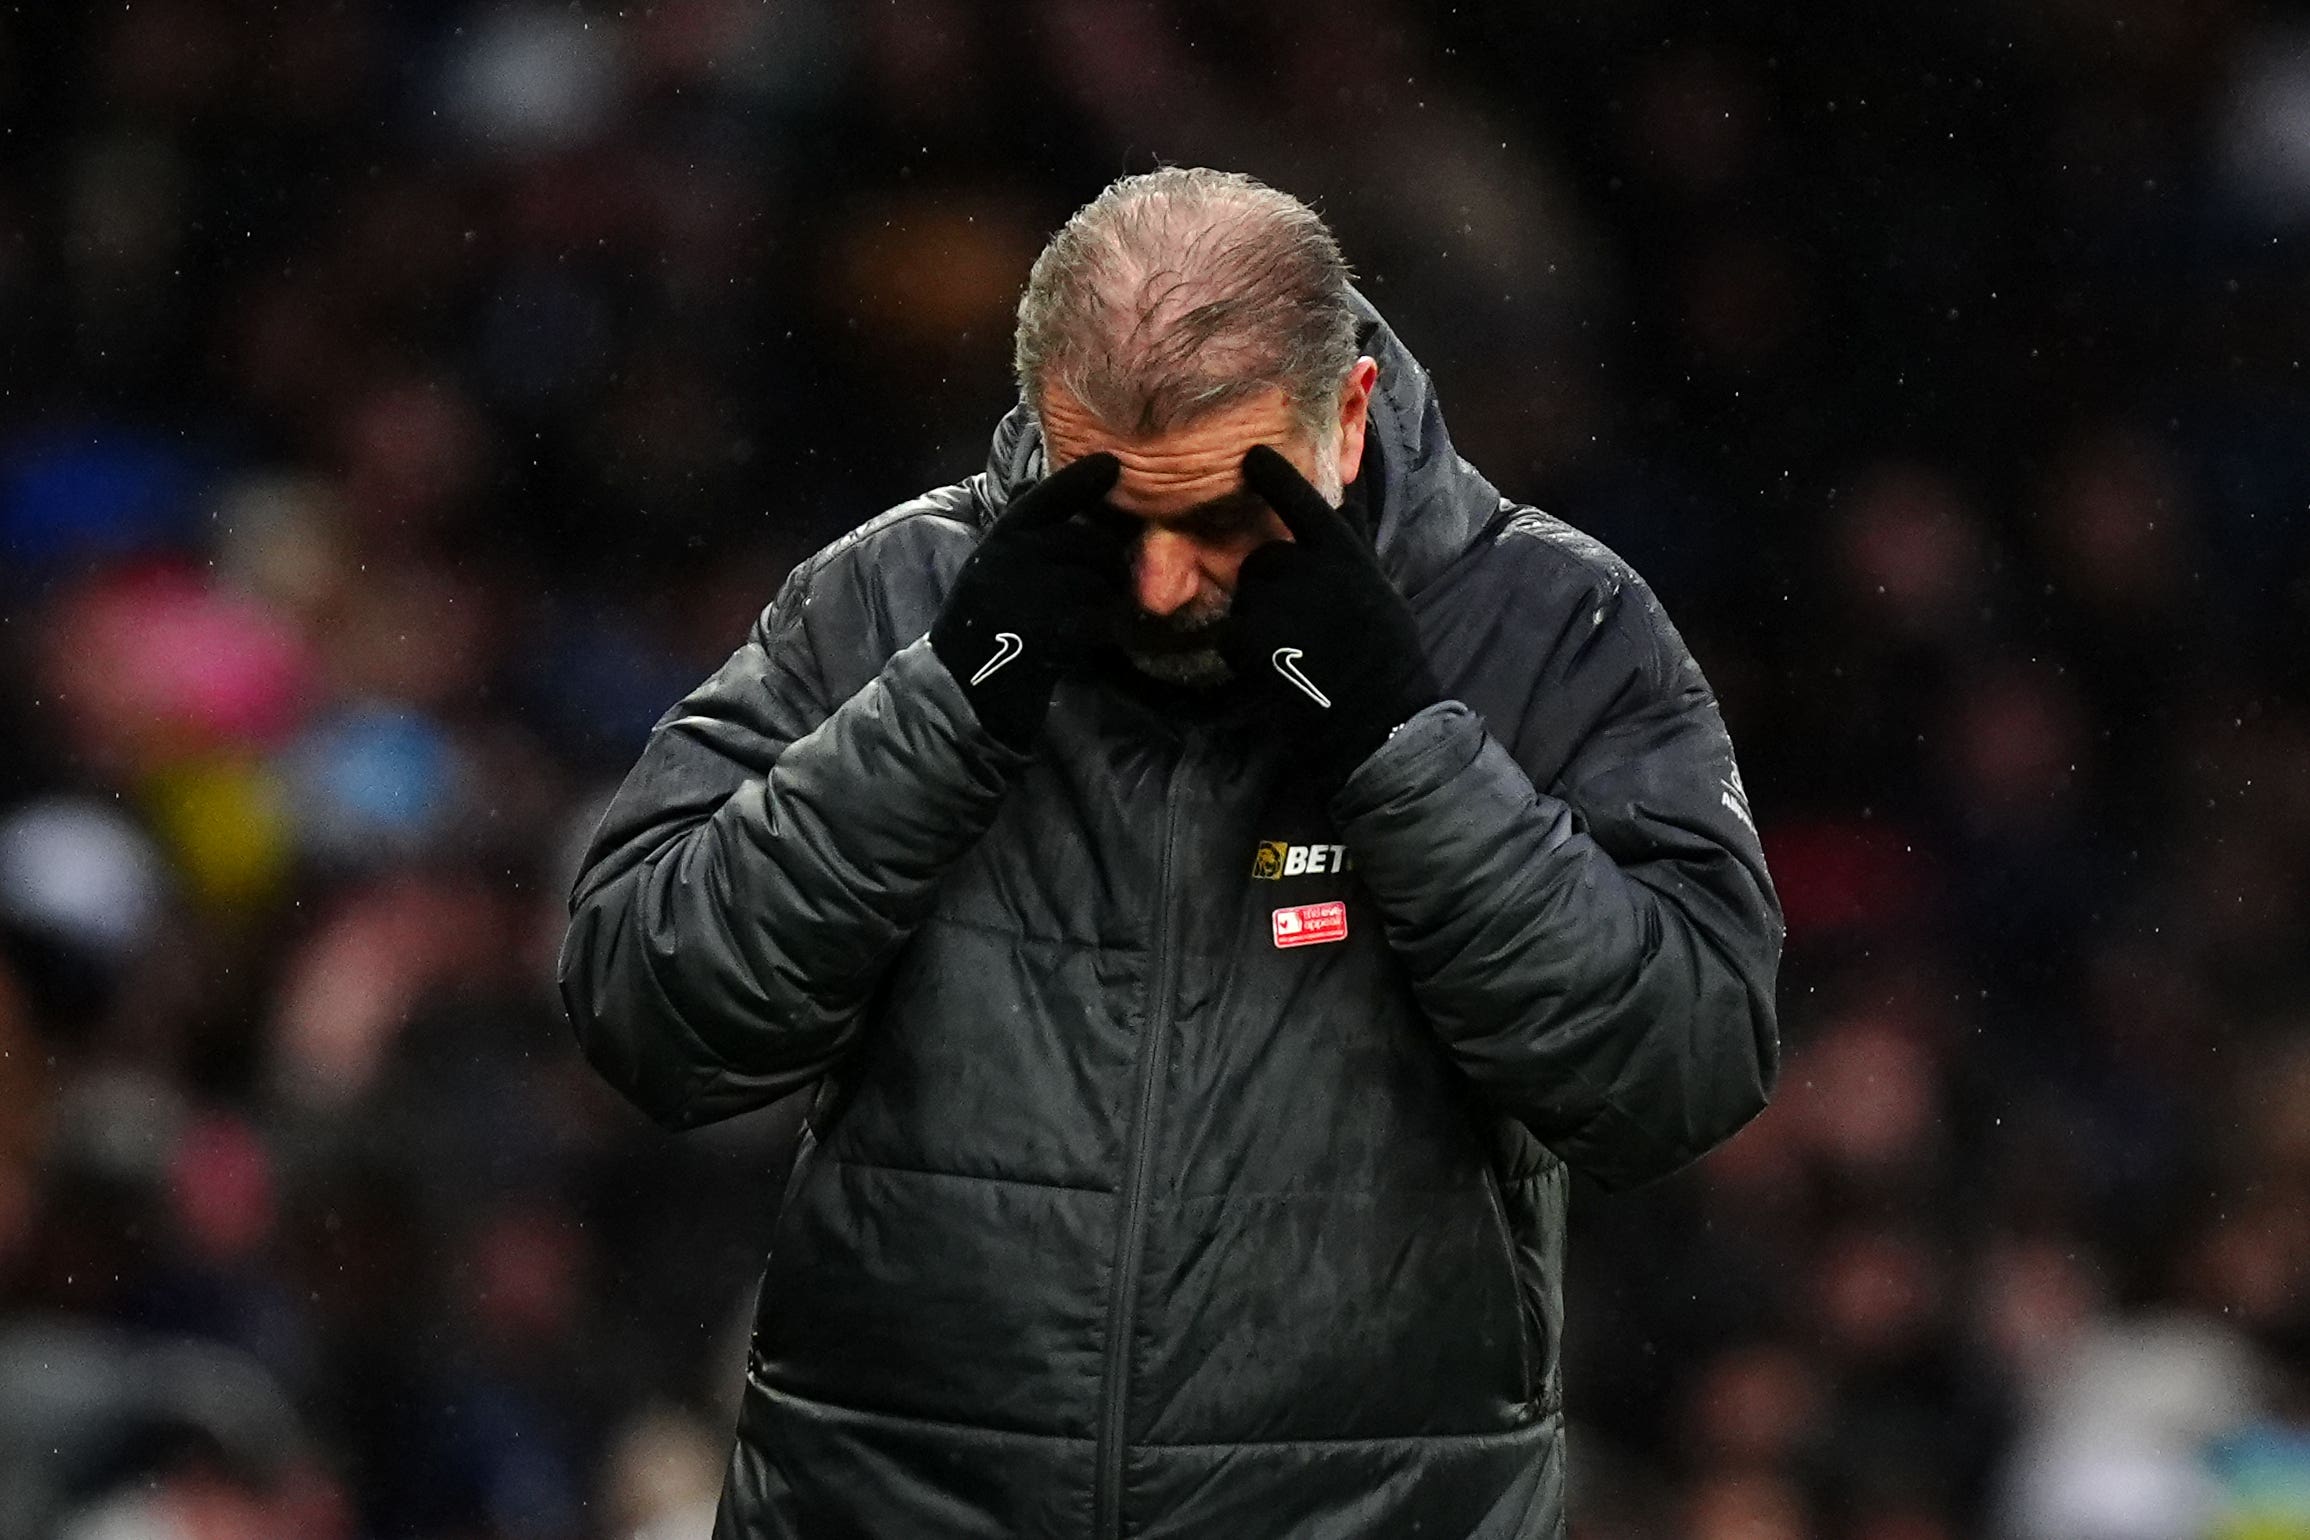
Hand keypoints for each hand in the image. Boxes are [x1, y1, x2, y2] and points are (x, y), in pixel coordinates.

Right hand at [930, 452, 1127, 744]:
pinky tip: (1098, 639)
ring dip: (1106, 600)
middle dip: (1107, 563)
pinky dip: (1105, 629)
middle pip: (1085, 542)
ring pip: (1095, 581)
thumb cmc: (979, 629)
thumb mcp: (987, 569)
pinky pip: (1096, 618)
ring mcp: (1027, 593)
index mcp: (998, 541)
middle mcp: (1010, 558)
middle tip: (1114, 583)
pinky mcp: (1045, 631)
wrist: (958, 689)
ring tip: (1097, 616)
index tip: (1112, 463)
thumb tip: (1030, 479)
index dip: (1079, 480)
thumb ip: (1015, 530)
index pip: (1043, 499)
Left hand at [1227, 444, 1440, 788]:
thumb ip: (1353, 540)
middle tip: (1299, 616)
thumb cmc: (1387, 652)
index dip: (1273, 475)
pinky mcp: (1248, 640)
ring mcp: (1272, 603)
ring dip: (1259, 613)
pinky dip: (1248, 648)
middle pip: (1264, 557)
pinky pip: (1235, 631)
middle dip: (1272, 580)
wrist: (1376, 715)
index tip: (1252, 457)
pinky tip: (1278, 667)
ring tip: (1293, 644)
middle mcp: (1304, 568)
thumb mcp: (1376, 584)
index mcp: (1341, 552)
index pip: (1300, 499)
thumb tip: (1347, 494)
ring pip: (1248, 594)